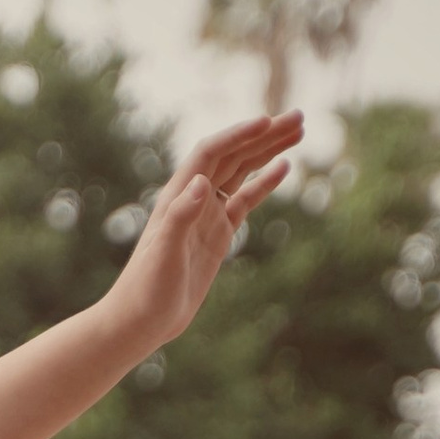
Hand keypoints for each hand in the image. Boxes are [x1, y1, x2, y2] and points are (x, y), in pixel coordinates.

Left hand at [108, 113, 302, 350]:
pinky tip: (284, 167)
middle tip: (299, 117)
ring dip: (268, 151)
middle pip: (232, 155)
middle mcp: (193, 199)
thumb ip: (181, 217)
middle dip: (264, 135)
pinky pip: (245, 200)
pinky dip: (264, 183)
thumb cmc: (145, 290)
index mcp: (178, 196)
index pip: (212, 153)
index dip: (239, 135)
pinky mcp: (217, 234)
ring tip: (298, 131)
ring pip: (242, 172)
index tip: (268, 122)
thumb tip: (203, 181)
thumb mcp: (164, 254)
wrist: (140, 321)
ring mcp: (207, 215)